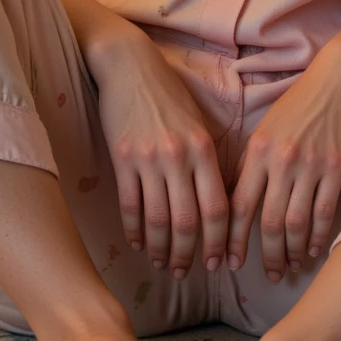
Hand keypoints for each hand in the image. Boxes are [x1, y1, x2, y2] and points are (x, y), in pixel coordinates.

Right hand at [90, 33, 229, 278]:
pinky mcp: (121, 159)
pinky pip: (130, 206)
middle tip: (187, 273)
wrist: (128, 67)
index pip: (218, 207)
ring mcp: (148, 159)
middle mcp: (179, 157)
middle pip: (188, 221)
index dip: (219, 241)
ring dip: (162, 249)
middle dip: (189, 254)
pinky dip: (135, 231)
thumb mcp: (198, 124)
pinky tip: (139, 244)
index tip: (219, 262)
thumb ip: (207, 162)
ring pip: (158, 219)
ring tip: (163, 264)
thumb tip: (217, 205)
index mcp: (203, 149)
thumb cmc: (168, 95)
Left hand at [225, 46, 340, 279]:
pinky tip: (312, 250)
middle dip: (266, 255)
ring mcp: (309, 165)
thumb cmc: (298, 104)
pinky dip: (316, 236)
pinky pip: (323, 212)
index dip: (231, 238)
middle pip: (268, 221)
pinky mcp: (335, 167)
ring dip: (291, 251)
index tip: (228, 262)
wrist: (338, 80)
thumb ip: (252, 165)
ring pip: (296, 222)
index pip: (237, 204)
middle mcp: (280, 161)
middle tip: (268, 275)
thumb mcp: (265, 130)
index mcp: (257, 151)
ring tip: (290, 268)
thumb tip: (236, 203)